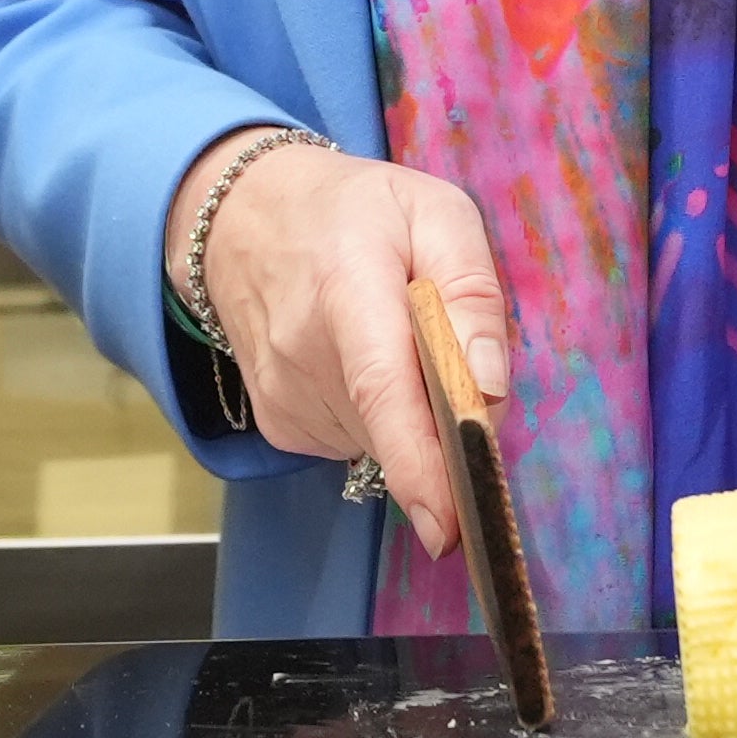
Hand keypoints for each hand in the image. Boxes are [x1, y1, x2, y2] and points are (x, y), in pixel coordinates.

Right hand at [165, 134, 508, 562]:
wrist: (246, 220)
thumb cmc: (356, 213)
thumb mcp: (435, 213)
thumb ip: (472, 293)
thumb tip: (490, 389)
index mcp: (348, 289)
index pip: (383, 391)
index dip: (419, 465)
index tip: (449, 524)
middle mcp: (302, 355)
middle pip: (402, 427)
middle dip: (449, 414)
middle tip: (450, 347)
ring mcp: (283, 399)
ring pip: (385, 442)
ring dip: (414, 411)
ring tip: (394, 338)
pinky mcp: (280, 428)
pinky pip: (358, 444)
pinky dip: (381, 419)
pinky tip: (363, 362)